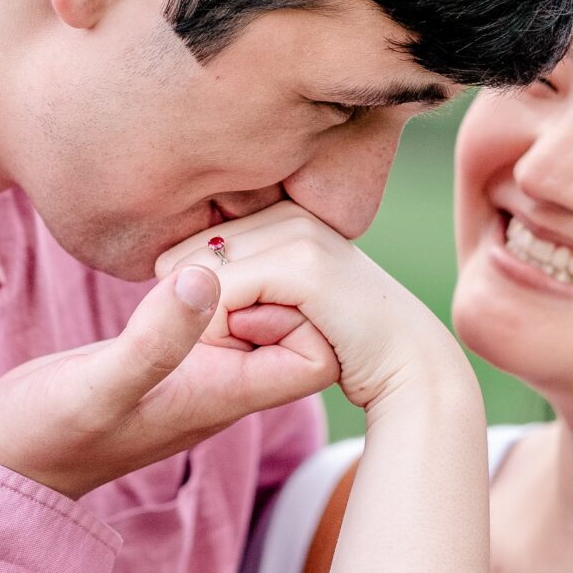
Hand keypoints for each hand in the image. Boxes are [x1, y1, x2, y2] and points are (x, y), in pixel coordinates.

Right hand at [0, 262, 338, 500]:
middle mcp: (221, 381)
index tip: (241, 281)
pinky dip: (203, 276)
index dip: (301, 308)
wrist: (2, 459)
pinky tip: (170, 260)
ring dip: (238, 271)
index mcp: (223, 395)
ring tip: (196, 250)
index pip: (317, 357)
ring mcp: (195, 364)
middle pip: (298, 323)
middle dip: (273, 277)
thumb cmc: (46, 436)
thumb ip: (152, 341)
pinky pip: (213, 305)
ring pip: (255, 308)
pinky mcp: (166, 346)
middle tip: (221, 249)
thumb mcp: (97, 388)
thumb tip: (208, 278)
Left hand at [155, 202, 473, 413]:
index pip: (193, 244)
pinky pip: (222, 293)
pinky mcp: (305, 265)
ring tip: (266, 340)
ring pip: (201, 276)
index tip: (242, 328)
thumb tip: (164, 267)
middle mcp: (289, 211)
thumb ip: (242, 277)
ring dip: (212, 323)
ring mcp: (300, 232)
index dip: (191, 293)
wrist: (407, 361)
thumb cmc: (343, 339)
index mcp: (282, 213)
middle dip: (197, 307)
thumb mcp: (284, 300)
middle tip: (255, 338)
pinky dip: (224, 328)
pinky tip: (264, 342)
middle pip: (188, 257)